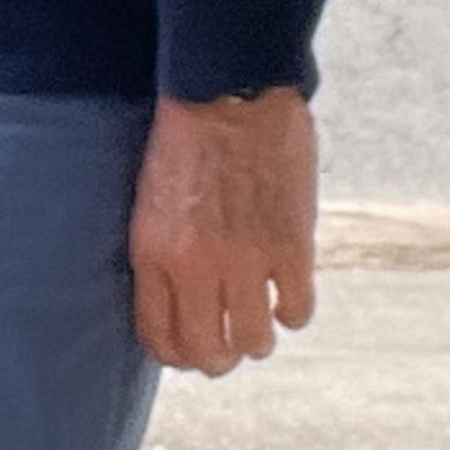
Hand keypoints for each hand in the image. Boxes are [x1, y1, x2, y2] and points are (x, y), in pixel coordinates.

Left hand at [128, 87, 316, 377]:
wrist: (228, 91)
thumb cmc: (185, 138)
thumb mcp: (152, 200)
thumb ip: (164, 254)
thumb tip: (179, 303)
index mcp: (154, 252)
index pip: (160, 338)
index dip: (178, 355)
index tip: (190, 349)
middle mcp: (196, 264)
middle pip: (209, 351)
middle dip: (218, 359)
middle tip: (228, 347)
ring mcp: (246, 258)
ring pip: (255, 341)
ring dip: (258, 340)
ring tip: (259, 324)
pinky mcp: (291, 244)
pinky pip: (297, 310)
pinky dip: (293, 312)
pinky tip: (287, 295)